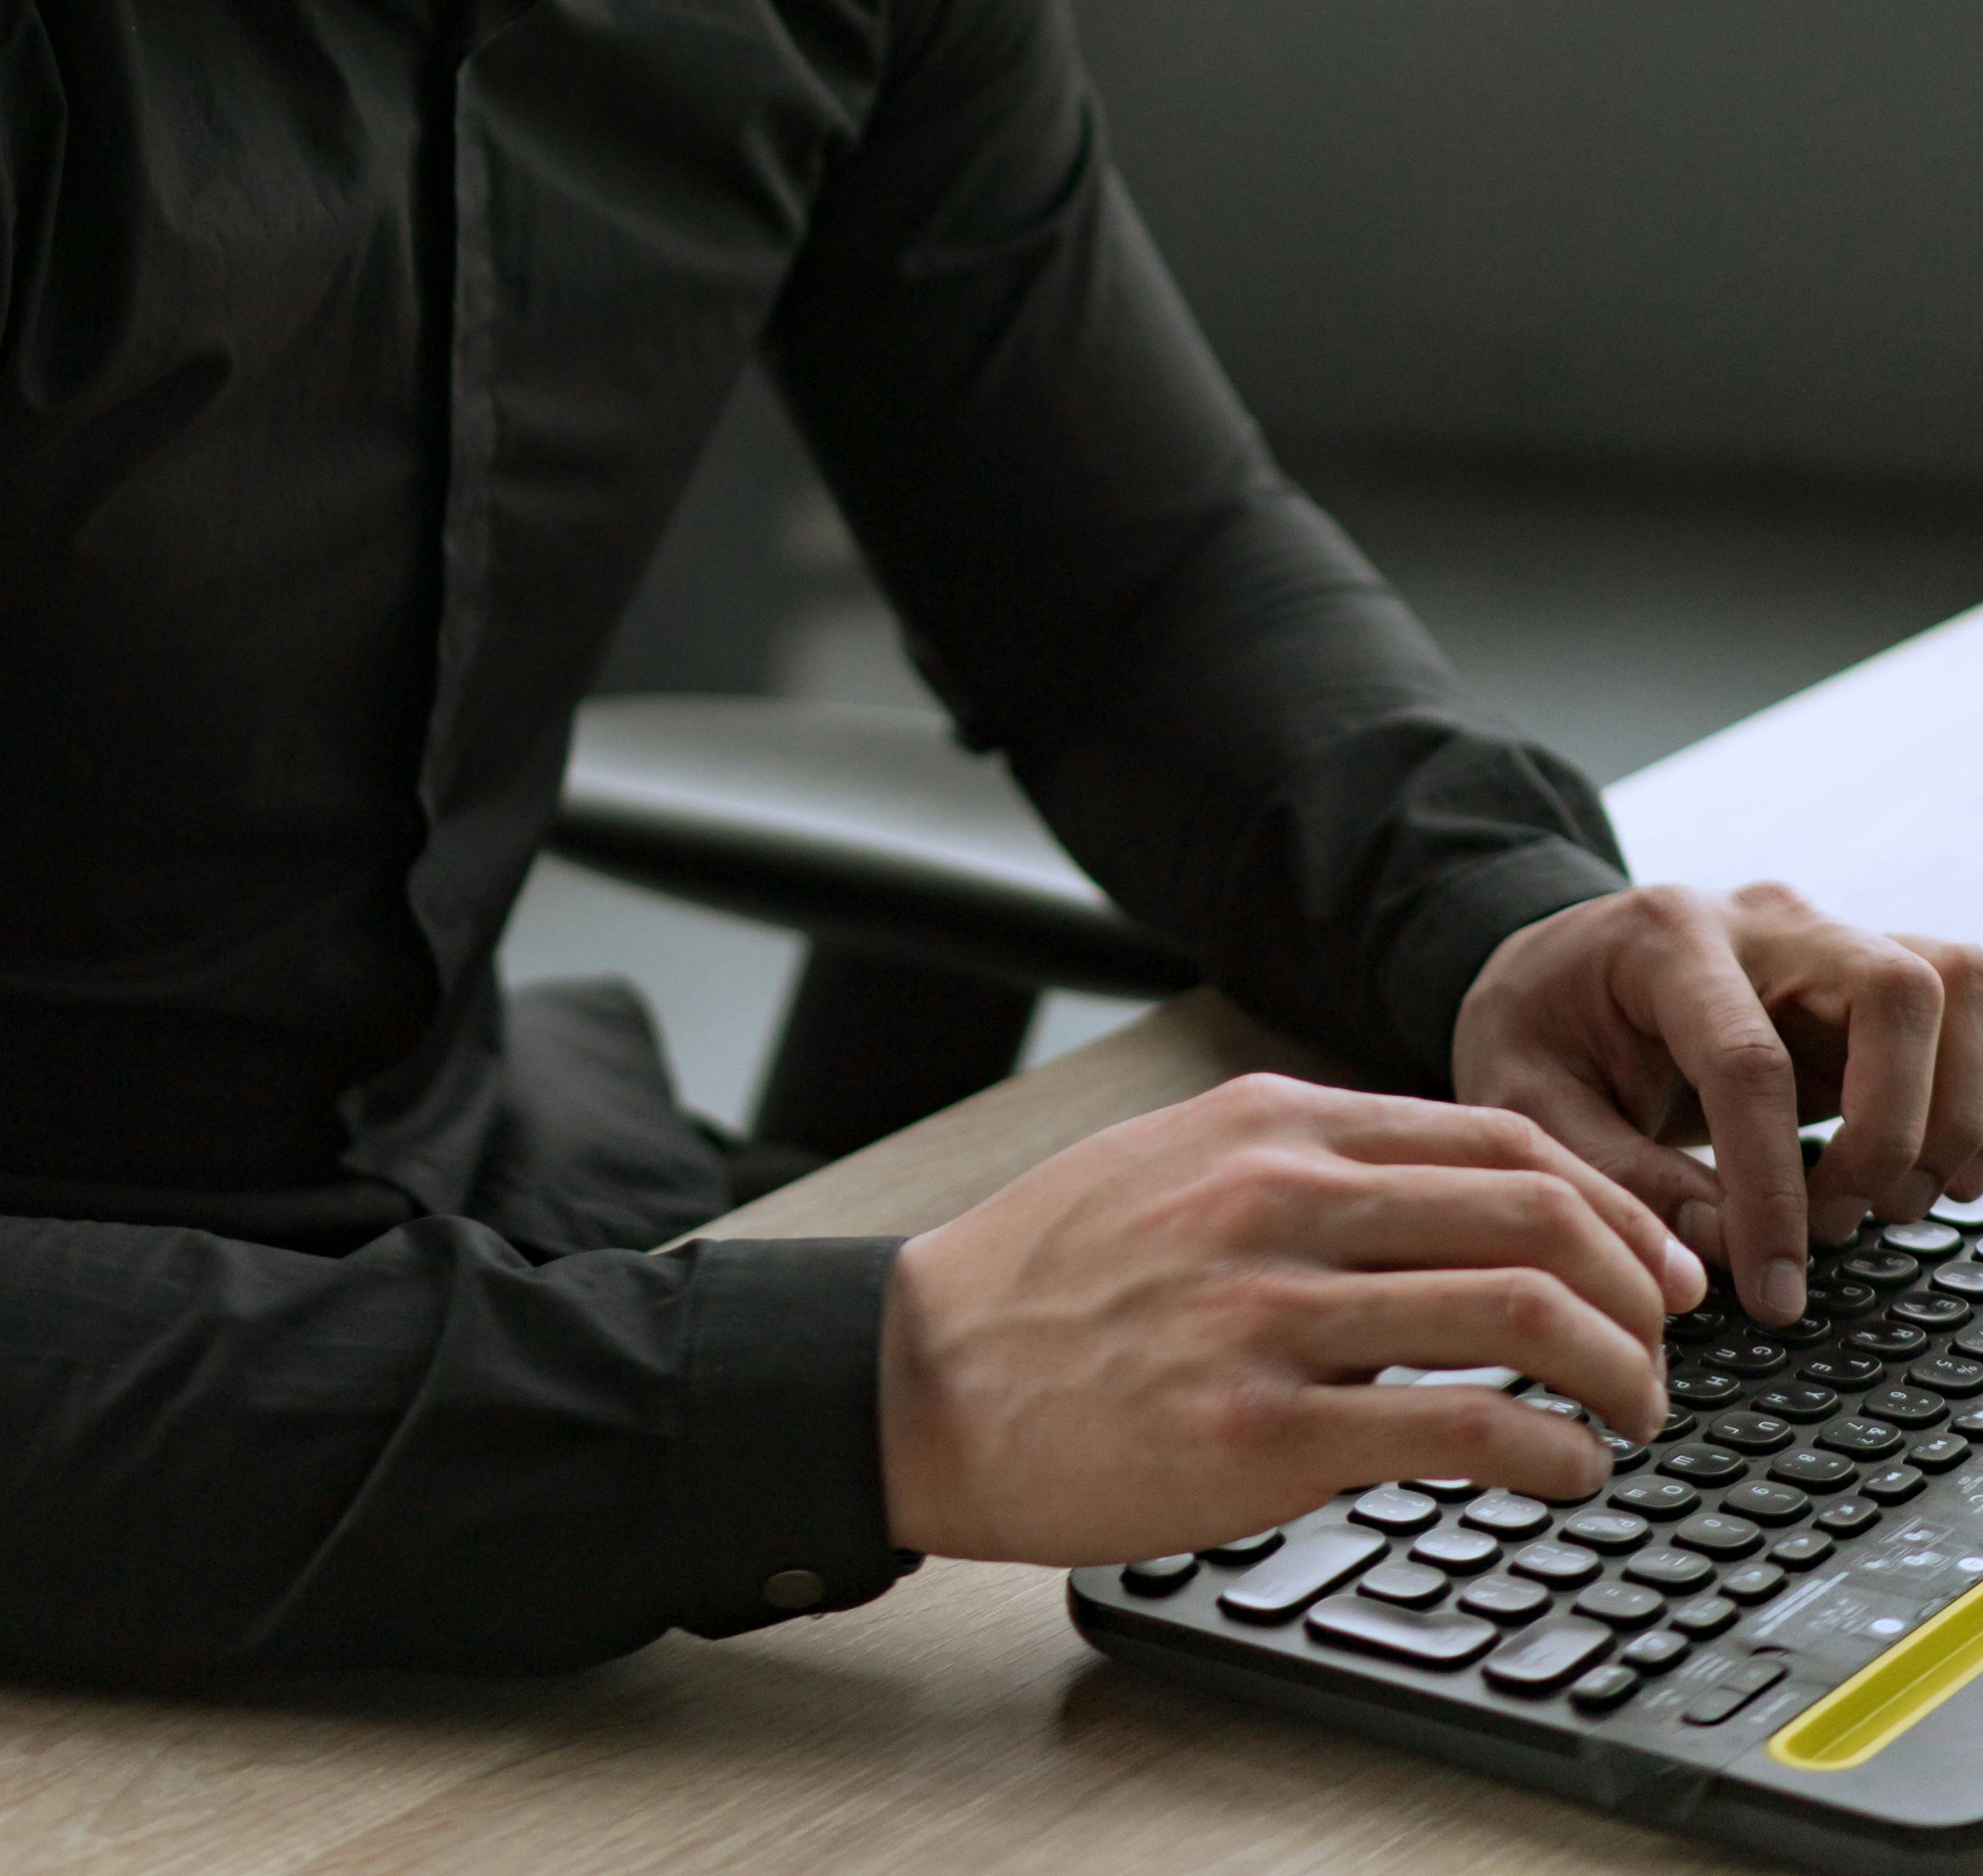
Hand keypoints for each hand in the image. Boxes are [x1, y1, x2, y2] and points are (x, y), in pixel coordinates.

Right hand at [876, 1070, 1700, 1567]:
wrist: (924, 1371)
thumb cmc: (1049, 1275)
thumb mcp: (1177, 1159)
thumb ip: (1301, 1160)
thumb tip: (1441, 1192)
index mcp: (1272, 1121)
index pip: (1502, 1134)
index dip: (1612, 1200)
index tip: (1656, 1260)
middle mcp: (1286, 1197)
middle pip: (1539, 1211)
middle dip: (1641, 1286)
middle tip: (1668, 1346)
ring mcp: (1277, 1314)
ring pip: (1526, 1314)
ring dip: (1621, 1373)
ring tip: (1634, 1417)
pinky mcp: (1266, 1432)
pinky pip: (1463, 1430)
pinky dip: (1552, 1454)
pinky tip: (1565, 1472)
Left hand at [1451, 880, 1982, 1329]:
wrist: (1552, 970)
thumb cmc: (1537, 1033)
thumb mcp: (1525, 1103)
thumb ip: (1616, 1182)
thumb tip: (1715, 1265)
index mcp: (1665, 938)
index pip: (1751, 1061)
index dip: (1772, 1189)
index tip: (1774, 1288)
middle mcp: (1764, 922)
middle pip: (1896, 989)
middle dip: (1892, 1130)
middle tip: (1834, 1223)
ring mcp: (1826, 944)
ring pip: (1952, 987)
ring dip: (1948, 1116)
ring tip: (1882, 1203)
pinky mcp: (1864, 987)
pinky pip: (1968, 1013)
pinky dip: (1975, 1099)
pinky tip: (1936, 1175)